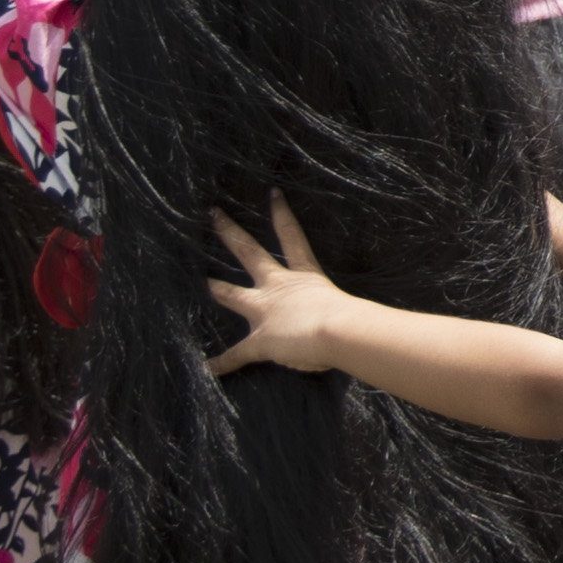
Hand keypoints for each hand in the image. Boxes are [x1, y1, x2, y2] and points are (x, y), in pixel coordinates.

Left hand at [201, 202, 357, 376]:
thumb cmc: (352, 318)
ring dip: (218, 288)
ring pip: (232, 294)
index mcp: (303, 276)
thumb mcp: (347, 306)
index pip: (291, 236)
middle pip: (249, 252)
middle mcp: (278, 288)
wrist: (339, 333)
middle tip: (215, 214)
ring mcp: (264, 312)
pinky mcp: (259, 339)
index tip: (272, 193)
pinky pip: (236, 354)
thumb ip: (341, 310)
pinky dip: (223, 362)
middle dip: (230, 233)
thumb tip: (356, 323)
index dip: (281, 214)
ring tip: (206, 282)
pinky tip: (209, 368)